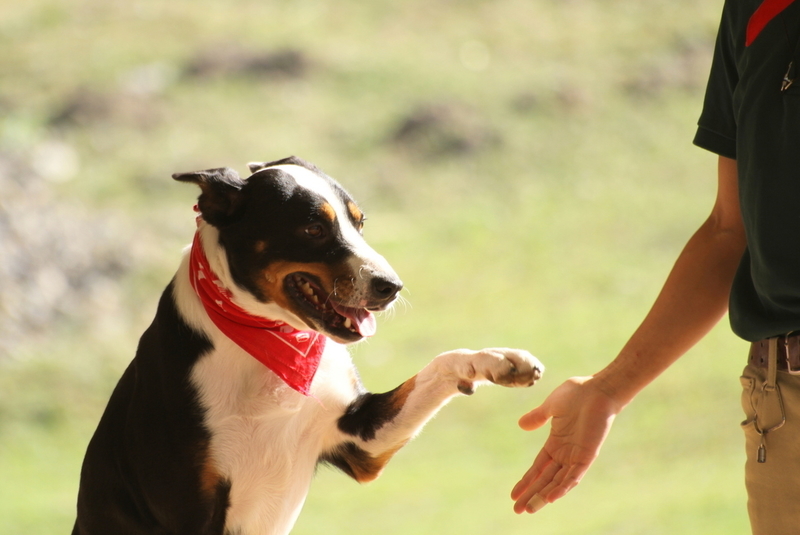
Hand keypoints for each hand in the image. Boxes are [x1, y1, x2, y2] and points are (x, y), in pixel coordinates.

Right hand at [511, 376, 622, 513]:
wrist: (597, 388)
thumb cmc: (577, 393)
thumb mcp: (550, 407)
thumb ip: (537, 417)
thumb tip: (521, 425)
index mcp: (556, 443)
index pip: (538, 468)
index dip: (526, 481)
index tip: (513, 494)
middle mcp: (566, 453)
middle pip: (545, 479)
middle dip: (531, 494)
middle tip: (518, 510)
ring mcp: (576, 455)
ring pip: (557, 482)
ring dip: (543, 496)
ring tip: (530, 509)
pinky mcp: (587, 455)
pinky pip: (573, 476)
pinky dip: (562, 487)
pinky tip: (551, 498)